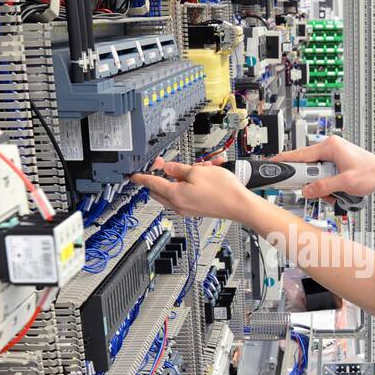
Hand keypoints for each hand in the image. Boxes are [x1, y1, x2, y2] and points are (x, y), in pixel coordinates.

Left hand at [131, 159, 254, 223]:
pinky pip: (184, 195)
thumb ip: (178, 169)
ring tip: (195, 168)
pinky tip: (201, 176)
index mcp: (175, 195)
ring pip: (172, 192)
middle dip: (159, 176)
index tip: (133, 176)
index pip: (152, 184)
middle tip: (164, 164)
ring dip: (178, 179)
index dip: (141, 177)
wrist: (240, 206)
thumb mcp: (197, 171)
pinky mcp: (196, 209)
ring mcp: (187, 209)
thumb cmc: (223, 190)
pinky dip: (187, 185)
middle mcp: (179, 205)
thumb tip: (167, 168)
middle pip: (159, 190)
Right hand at [272, 134, 374, 200]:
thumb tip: (306, 190)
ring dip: (321, 186)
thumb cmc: (372, 173)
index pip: (300, 154)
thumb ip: (323, 187)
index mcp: (330, 146)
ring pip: (315, 173)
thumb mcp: (345, 183)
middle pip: (306, 165)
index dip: (285, 161)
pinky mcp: (336, 163)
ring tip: (334, 191)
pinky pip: (323, 175)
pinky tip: (336, 190)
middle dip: (309, 181)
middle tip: (312, 190)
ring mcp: (333, 155)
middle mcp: (330, 147)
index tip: (272, 166)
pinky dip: (326, 185)